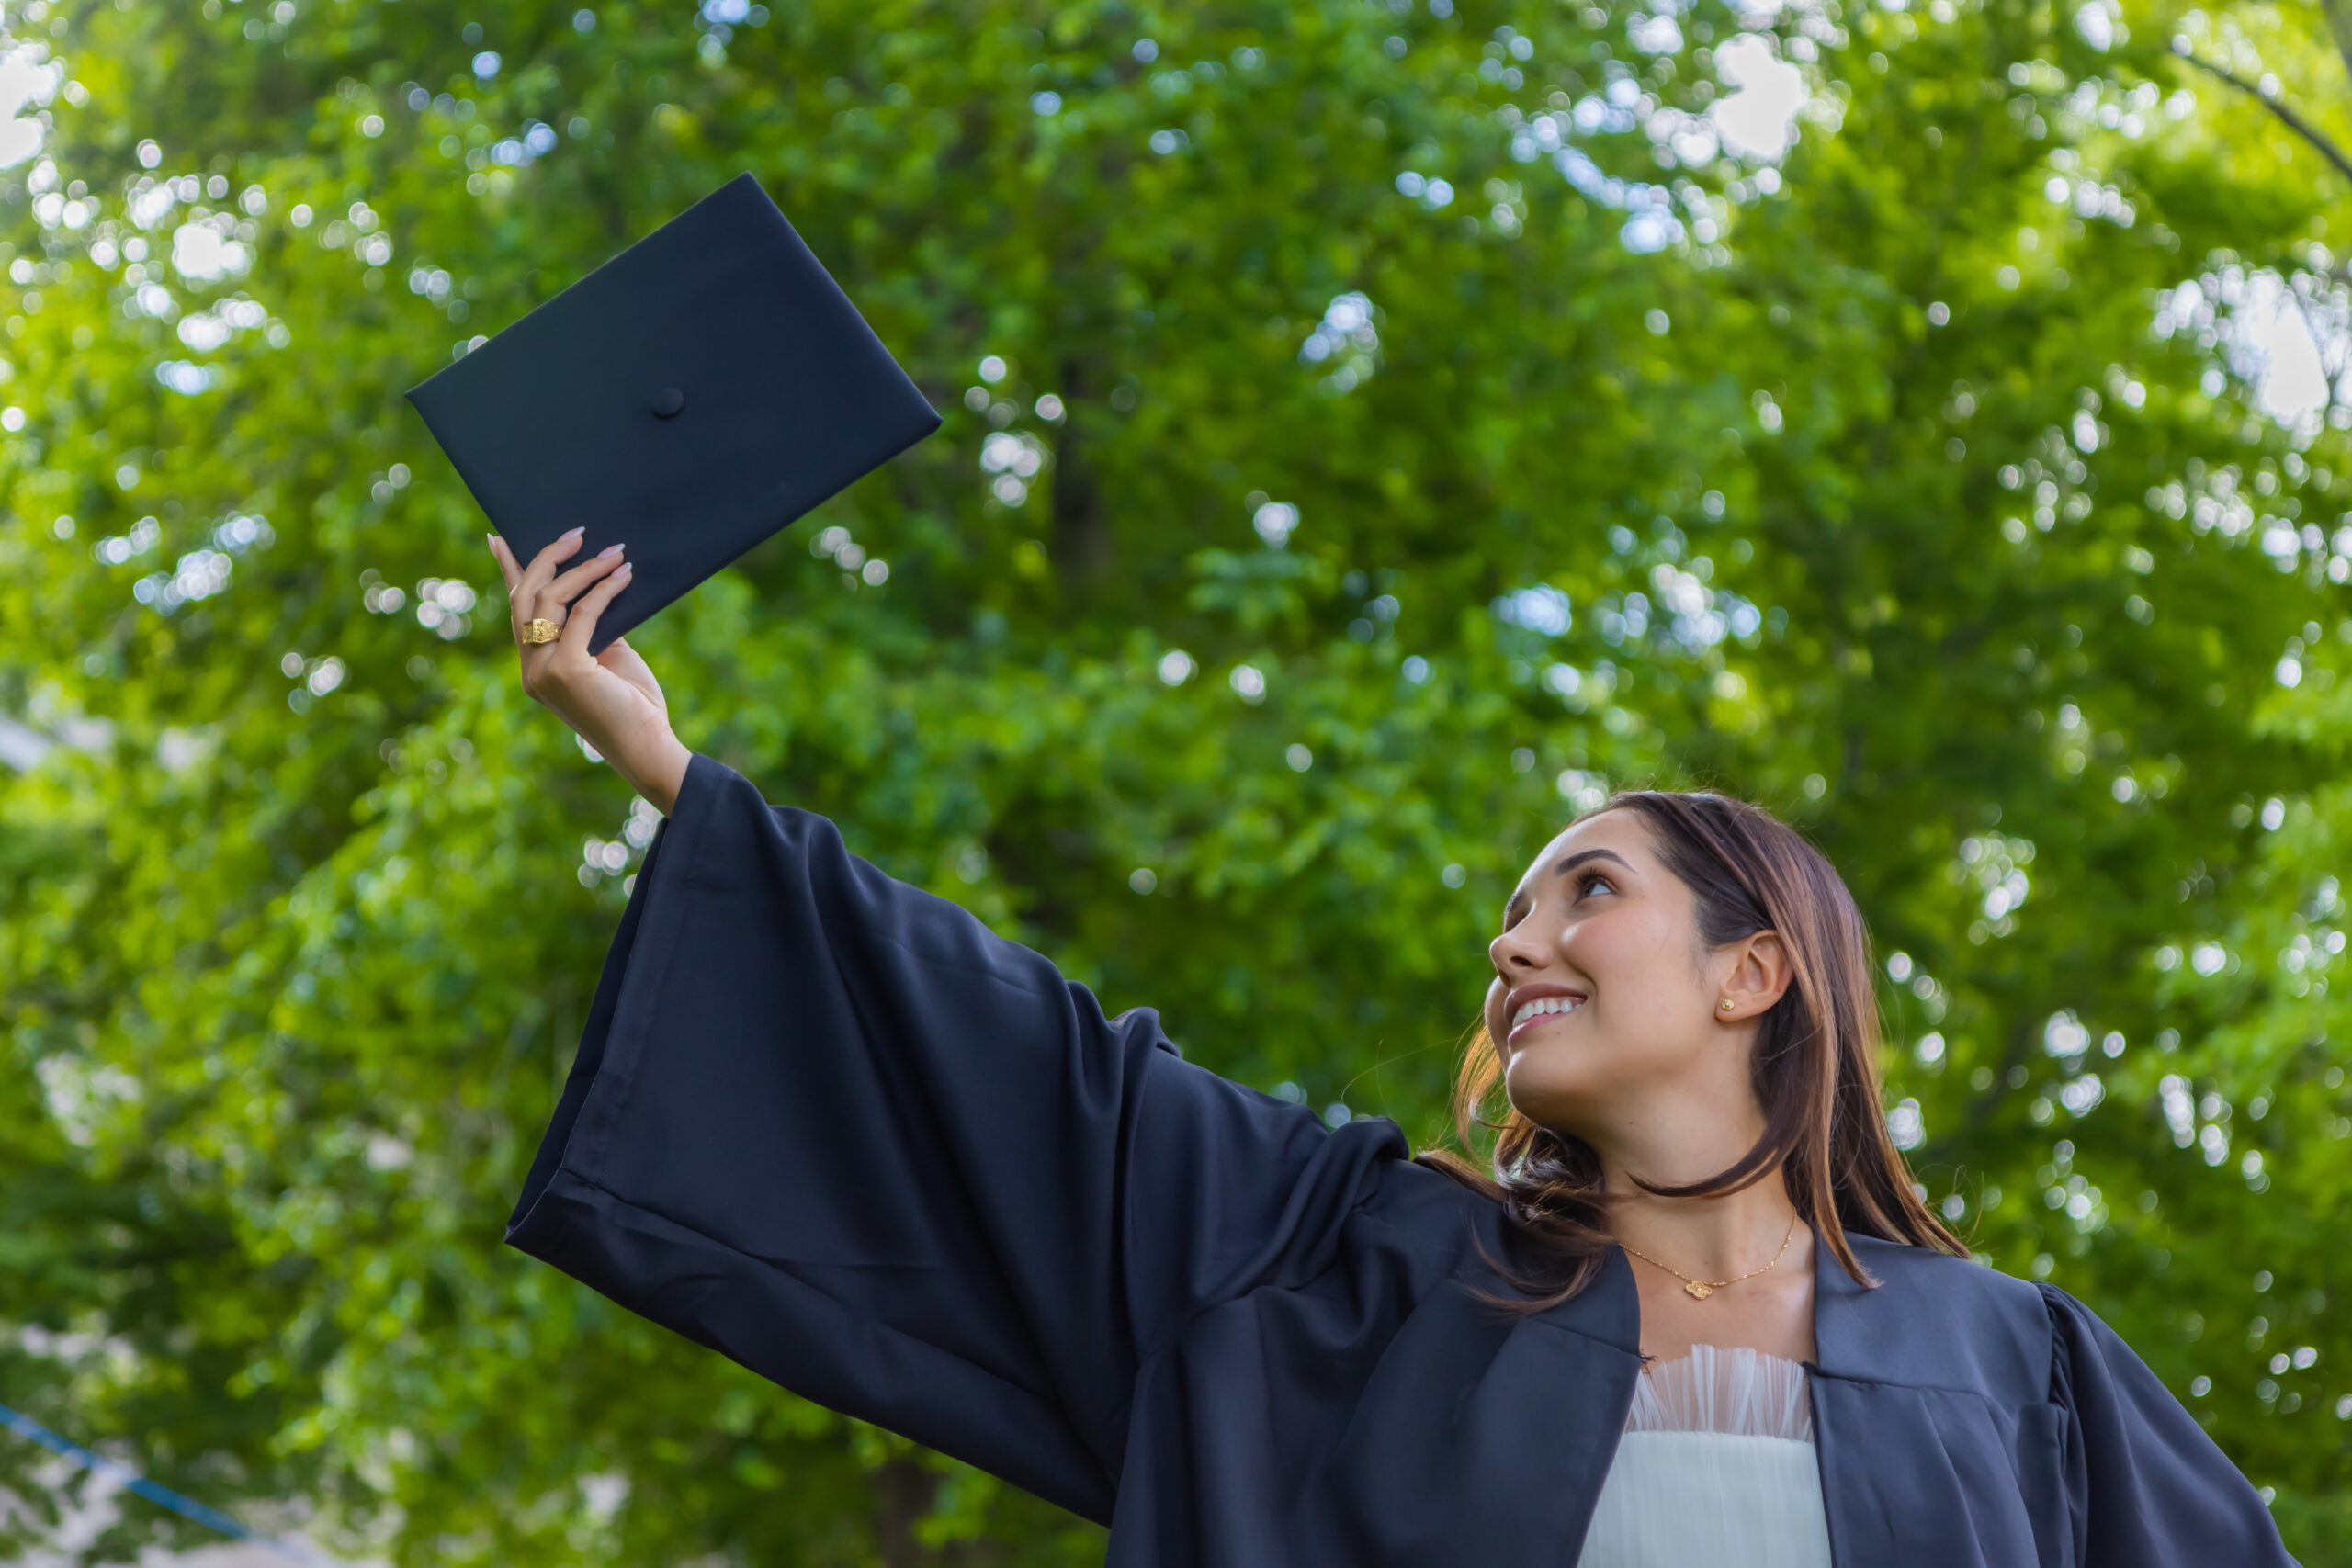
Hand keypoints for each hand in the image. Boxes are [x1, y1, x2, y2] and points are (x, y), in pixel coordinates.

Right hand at [489, 529, 691, 813]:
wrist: (648, 748)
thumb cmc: (633, 706)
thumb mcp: (609, 657)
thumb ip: (593, 626)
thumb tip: (595, 588)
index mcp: (535, 667)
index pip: (517, 610)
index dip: (508, 571)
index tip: (499, 539)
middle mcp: (531, 669)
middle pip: (526, 597)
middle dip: (549, 559)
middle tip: (578, 535)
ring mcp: (544, 671)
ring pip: (549, 600)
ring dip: (584, 570)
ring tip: (615, 552)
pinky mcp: (566, 670)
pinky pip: (583, 615)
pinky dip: (604, 591)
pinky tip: (625, 576)